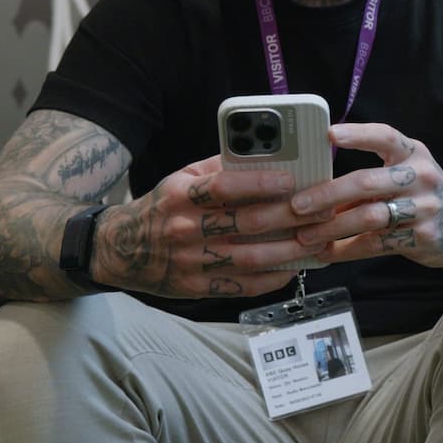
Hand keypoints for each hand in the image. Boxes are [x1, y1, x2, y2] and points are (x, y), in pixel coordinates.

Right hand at [91, 156, 324, 298]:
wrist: (121, 251)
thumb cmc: (163, 208)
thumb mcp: (181, 179)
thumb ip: (219, 167)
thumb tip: (264, 155)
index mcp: (181, 196)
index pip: (224, 187)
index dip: (260, 184)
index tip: (292, 180)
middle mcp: (185, 229)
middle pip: (247, 224)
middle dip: (290, 217)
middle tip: (322, 210)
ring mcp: (192, 262)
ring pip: (251, 258)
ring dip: (291, 250)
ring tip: (318, 240)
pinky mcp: (197, 287)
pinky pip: (242, 285)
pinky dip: (273, 278)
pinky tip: (294, 267)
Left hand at [286, 123, 442, 267]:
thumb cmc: (424, 195)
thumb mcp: (405, 175)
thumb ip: (369, 179)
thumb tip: (317, 192)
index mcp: (413, 153)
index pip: (385, 137)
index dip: (357, 134)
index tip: (329, 134)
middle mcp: (420, 176)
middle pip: (367, 182)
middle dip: (327, 194)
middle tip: (298, 205)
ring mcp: (424, 207)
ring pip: (369, 217)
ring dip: (332, 228)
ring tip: (305, 236)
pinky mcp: (423, 237)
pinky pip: (376, 244)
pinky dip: (346, 250)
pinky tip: (328, 252)